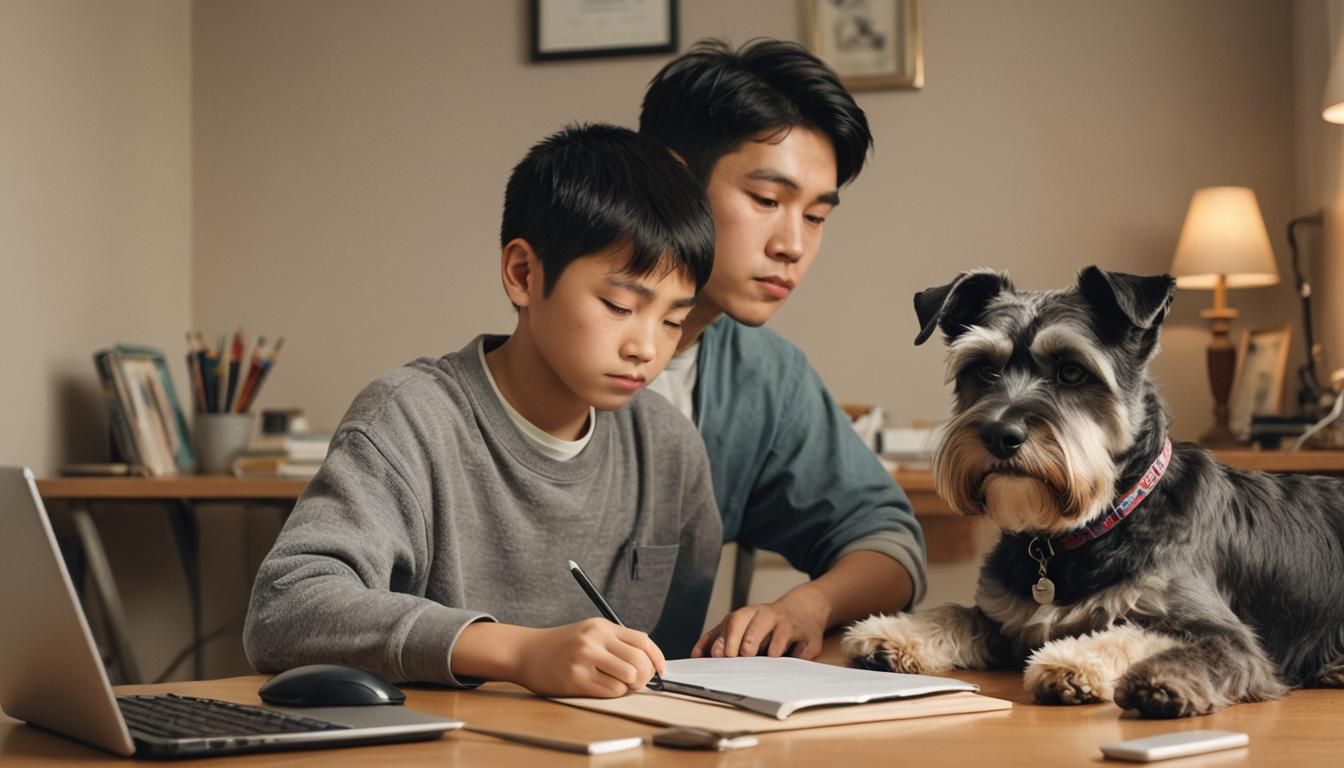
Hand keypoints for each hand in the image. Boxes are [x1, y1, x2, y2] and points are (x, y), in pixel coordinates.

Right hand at [513, 618, 665, 696]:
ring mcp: (585, 658)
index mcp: (602, 626)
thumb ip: (616, 642)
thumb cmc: (562, 646)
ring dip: (629, 686)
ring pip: (628, 677)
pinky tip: (602, 688)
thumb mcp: (590, 632)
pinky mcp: (576, 679)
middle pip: (639, 661)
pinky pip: (611, 691)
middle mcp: (595, 639)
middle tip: (637, 682)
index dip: (657, 659)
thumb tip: (649, 662)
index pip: (643, 641)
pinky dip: (614, 693)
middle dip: (644, 676)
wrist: (526, 652)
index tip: (661, 671)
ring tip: (619, 685)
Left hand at [692, 584, 828, 658]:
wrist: (804, 609)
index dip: (724, 638)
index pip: (734, 621)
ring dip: (771, 646)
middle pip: (755, 623)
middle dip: (745, 640)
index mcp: (749, 614)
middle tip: (738, 657)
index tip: (717, 655)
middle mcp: (769, 616)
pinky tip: (787, 660)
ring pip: (780, 631)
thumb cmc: (766, 623)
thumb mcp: (742, 624)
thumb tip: (696, 655)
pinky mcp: (809, 637)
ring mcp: (790, 625)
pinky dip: (796, 654)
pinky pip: (803, 646)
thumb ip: (718, 637)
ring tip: (763, 657)